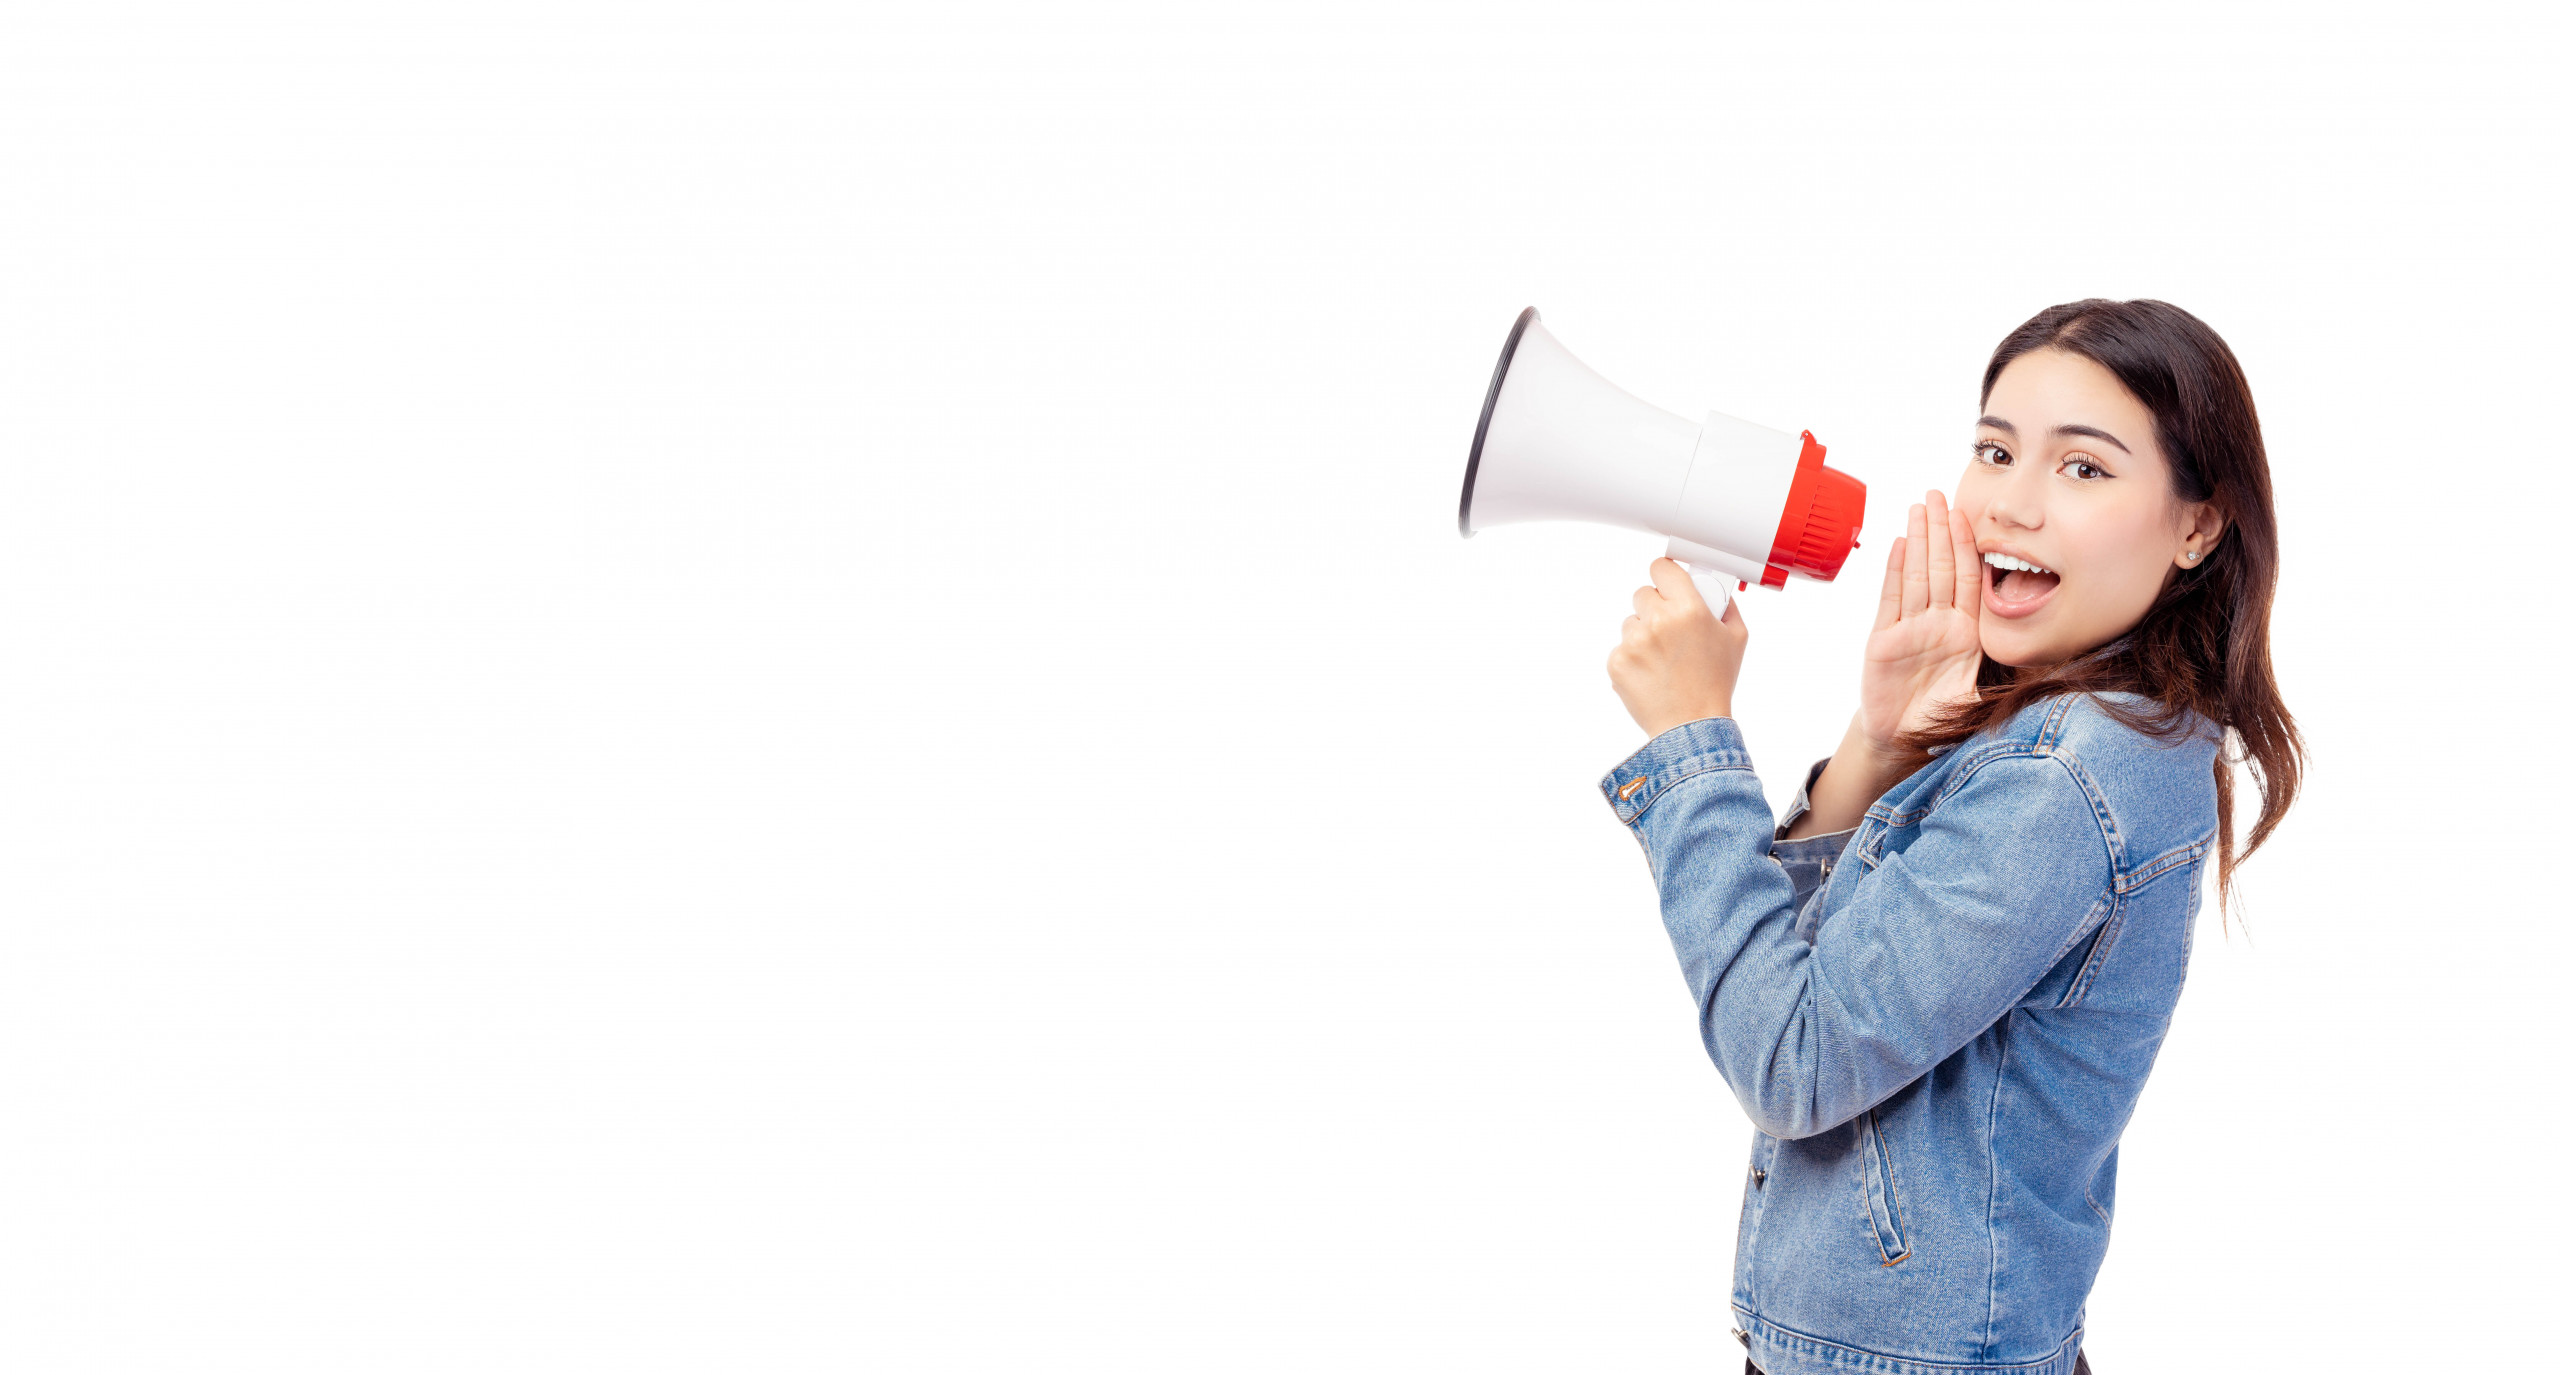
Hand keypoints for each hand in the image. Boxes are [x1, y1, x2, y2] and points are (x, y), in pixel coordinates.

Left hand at [1608, 557, 1745, 737]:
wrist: (1692, 725)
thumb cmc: (1715, 684)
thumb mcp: (1736, 638)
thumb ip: (1725, 604)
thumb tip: (1714, 587)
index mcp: (1689, 609)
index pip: (1661, 568)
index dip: (1665, 575)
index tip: (1667, 582)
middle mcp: (1658, 621)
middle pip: (1643, 594)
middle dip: (1656, 607)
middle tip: (1671, 630)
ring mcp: (1634, 642)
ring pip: (1631, 622)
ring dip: (1643, 634)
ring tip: (1664, 659)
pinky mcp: (1617, 662)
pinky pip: (1621, 648)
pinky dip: (1633, 658)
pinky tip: (1651, 673)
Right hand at [1856, 490, 1983, 754]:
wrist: (1900, 740)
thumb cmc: (1939, 718)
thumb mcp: (1979, 699)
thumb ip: (2003, 684)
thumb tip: (2046, 672)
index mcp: (1965, 633)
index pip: (1970, 580)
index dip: (1969, 547)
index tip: (1970, 516)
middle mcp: (1938, 625)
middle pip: (1941, 568)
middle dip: (1941, 529)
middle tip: (1939, 494)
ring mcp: (1909, 630)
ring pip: (1917, 576)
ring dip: (1919, 539)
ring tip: (1918, 507)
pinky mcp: (1883, 641)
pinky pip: (1891, 601)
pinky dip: (1895, 572)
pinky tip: (1900, 546)